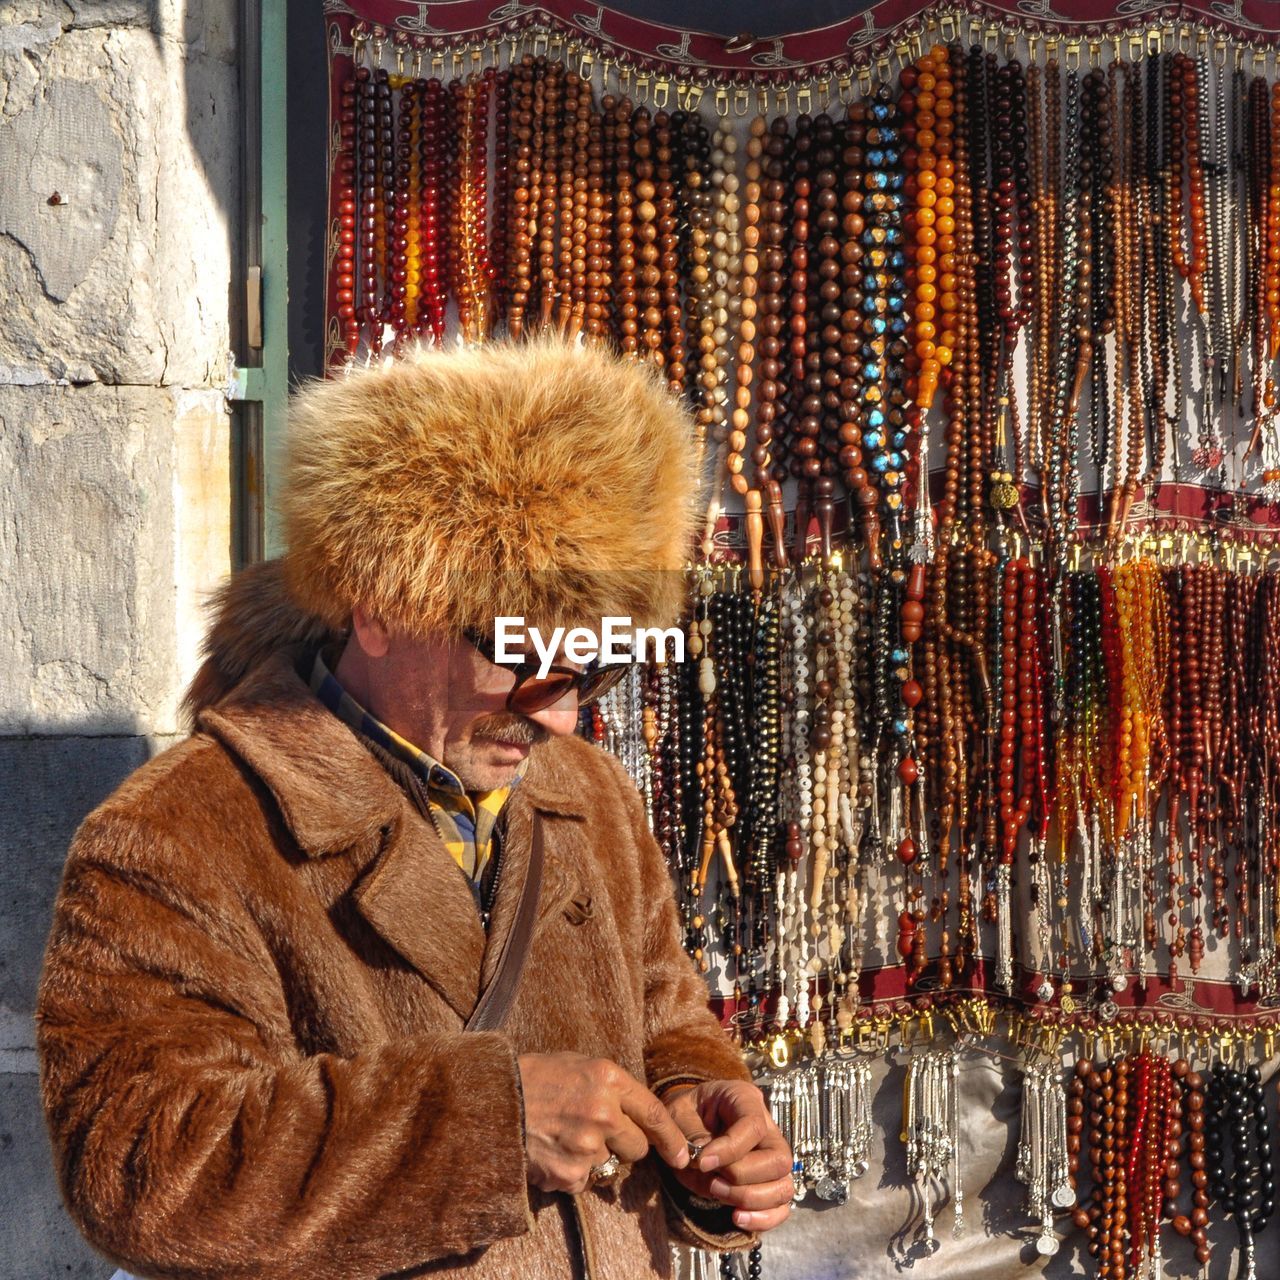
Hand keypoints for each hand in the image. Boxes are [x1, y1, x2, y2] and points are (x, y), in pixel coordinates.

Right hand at [518, 1052, 690, 1193]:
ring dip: (593, 1158)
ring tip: (563, 1137)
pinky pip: (584, 1181)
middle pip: (637, 1147)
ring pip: (609, 1165)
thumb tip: (635, 1111)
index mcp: (608, 1079)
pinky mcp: (570, 1173)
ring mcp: (587, 1146)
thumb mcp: (576, 1064)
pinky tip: (552, 1151)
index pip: (654, 1113)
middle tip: (597, 1133)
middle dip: (624, 1144)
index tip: (682, 1154)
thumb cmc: (533, 1078)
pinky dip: (572, 1173)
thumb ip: (610, 1086)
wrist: (491, 1103)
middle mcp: (603, 1112)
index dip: (672, 1137)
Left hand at [664, 1080, 793, 1232]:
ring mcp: (772, 1157)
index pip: (754, 1126)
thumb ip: (690, 1134)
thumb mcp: (679, 1114)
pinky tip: (736, 1217)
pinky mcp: (770, 1183)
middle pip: (779, 1160)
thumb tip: (705, 1162)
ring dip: (750, 1199)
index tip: (702, 1162)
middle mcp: (768, 1127)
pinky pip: (781, 1208)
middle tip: (712, 1180)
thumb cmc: (684, 1115)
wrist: (686, 1125)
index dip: (730, 1150)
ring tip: (717, 1193)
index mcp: (745, 1099)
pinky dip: (762, 1219)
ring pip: (784, 1186)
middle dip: (742, 1177)